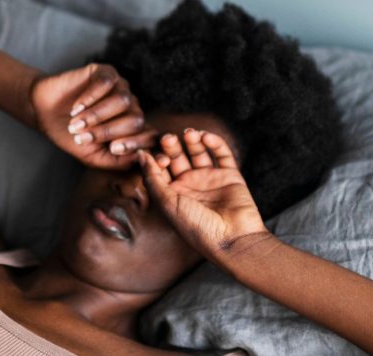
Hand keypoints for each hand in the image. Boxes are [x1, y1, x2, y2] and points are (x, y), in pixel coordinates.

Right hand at [29, 63, 156, 169]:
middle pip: (135, 119)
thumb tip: (139, 158)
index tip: (114, 148)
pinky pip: (107, 83)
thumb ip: (116, 161)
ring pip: (122, 101)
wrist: (45, 112)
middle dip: (108, 131)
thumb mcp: (92, 156)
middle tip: (82, 137)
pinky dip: (91, 97)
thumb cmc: (70, 135)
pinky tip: (76, 107)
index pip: (148, 135)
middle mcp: (130, 107)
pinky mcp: (106, 72)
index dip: (136, 143)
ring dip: (97, 115)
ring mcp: (120, 88)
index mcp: (132, 129)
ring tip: (75, 124)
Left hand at [137, 129, 269, 262]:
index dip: (156, 158)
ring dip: (192, 140)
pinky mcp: (230, 175)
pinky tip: (206, 137)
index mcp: (172, 194)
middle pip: (177, 157)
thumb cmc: (196, 227)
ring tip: (189, 133)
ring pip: (198, 152)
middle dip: (171, 146)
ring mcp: (210, 179)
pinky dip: (215, 142)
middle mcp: (190, 185)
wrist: (232, 239)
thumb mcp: (167, 203)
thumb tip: (140, 155)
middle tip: (168, 138)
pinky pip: (222, 154)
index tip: (157, 157)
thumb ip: (152, 178)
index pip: (159, 168)